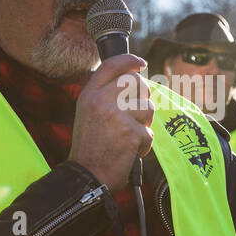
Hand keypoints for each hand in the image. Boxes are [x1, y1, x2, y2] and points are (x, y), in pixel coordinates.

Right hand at [69, 54, 153, 190]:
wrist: (86, 175)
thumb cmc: (90, 147)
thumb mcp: (88, 113)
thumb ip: (105, 96)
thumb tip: (134, 80)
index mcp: (90, 94)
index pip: (111, 65)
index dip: (129, 60)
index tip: (141, 63)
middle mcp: (101, 100)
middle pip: (136, 82)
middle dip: (143, 97)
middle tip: (138, 113)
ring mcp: (116, 115)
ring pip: (148, 106)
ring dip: (145, 123)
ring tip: (130, 136)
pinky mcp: (130, 132)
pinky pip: (149, 132)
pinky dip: (144, 144)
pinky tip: (131, 151)